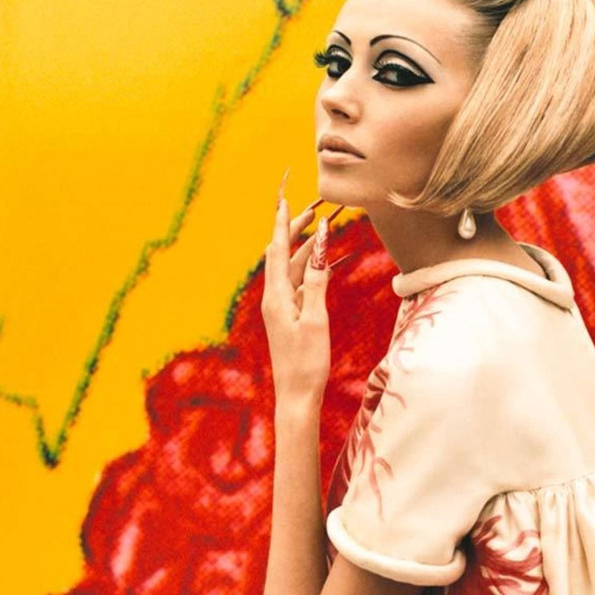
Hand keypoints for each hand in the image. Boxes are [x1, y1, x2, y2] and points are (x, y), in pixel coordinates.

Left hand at [261, 182, 331, 405]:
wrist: (297, 395)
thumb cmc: (307, 362)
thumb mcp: (315, 319)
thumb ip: (317, 280)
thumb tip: (319, 245)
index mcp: (277, 296)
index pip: (277, 249)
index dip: (283, 223)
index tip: (286, 199)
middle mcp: (274, 299)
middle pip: (281, 255)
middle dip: (294, 230)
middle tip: (313, 210)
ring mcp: (280, 308)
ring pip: (289, 269)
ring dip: (303, 249)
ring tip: (320, 230)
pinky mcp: (288, 317)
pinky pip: (296, 285)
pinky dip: (307, 269)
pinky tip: (318, 264)